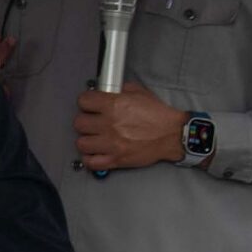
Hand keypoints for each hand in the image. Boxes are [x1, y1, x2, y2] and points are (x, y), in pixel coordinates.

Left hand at [75, 82, 191, 171]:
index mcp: (114, 105)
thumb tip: (107, 91)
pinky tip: (96, 152)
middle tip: (93, 122)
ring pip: (81, 143)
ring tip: (94, 138)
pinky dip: (91, 158)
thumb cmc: (158, 115)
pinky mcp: (116, 159)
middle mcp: (109, 124)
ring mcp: (111, 144)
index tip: (90, 105)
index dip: (86, 102)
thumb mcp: (140, 93)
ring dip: (86, 140)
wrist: (172, 135)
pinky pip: (91, 162)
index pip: (83, 101)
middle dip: (85, 121)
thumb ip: (120, 90)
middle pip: (79, 123)